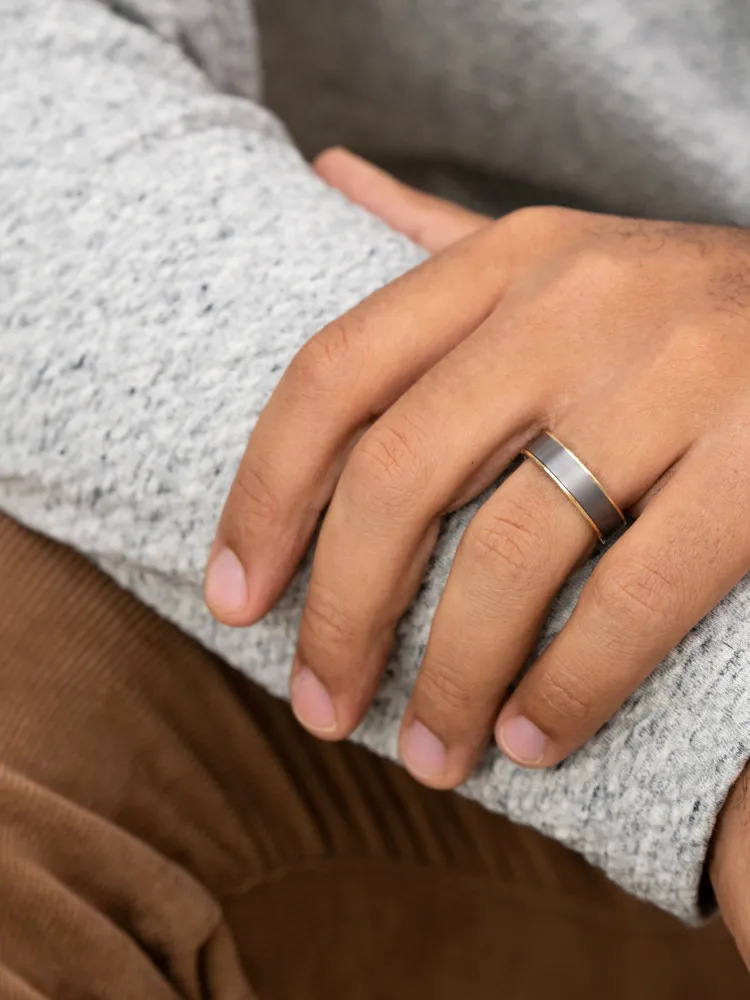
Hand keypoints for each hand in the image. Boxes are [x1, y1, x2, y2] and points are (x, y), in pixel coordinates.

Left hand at [205, 147, 749, 793]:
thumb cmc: (674, 306)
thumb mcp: (555, 252)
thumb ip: (436, 229)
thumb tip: (326, 175)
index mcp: (506, 259)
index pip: (334, 376)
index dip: (264, 499)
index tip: (233, 600)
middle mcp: (575, 303)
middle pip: (398, 474)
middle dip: (342, 612)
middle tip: (320, 706)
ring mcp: (673, 376)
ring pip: (509, 551)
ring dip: (451, 678)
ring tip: (432, 751)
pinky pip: (632, 598)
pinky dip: (569, 685)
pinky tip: (532, 738)